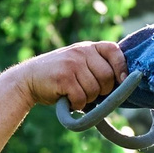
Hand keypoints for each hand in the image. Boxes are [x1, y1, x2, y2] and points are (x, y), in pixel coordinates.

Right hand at [12, 41, 127, 110]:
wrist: (28, 79)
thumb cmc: (59, 77)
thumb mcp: (78, 64)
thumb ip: (97, 67)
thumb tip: (125, 83)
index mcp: (88, 48)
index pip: (114, 51)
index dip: (121, 67)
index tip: (122, 81)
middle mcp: (81, 52)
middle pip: (107, 76)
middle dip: (102, 91)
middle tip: (88, 92)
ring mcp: (72, 63)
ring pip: (94, 90)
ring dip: (87, 99)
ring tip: (75, 94)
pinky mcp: (63, 77)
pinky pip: (81, 98)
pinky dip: (76, 104)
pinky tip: (67, 100)